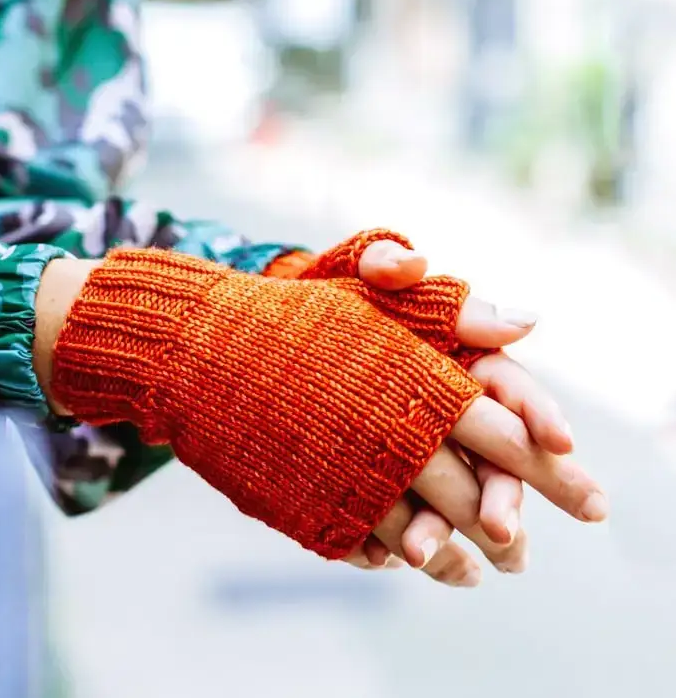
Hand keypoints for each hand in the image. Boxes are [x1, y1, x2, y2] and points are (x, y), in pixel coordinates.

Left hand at [343, 240, 603, 584]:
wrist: (268, 329)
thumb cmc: (331, 290)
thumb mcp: (362, 268)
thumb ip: (408, 269)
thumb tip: (515, 316)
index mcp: (460, 358)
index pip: (511, 386)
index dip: (538, 412)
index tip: (558, 440)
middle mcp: (448, 409)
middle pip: (492, 456)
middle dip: (503, 493)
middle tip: (500, 528)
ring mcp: (418, 448)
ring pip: (449, 494)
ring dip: (444, 528)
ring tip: (419, 552)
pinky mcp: (381, 477)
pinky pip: (400, 512)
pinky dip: (398, 536)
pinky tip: (387, 556)